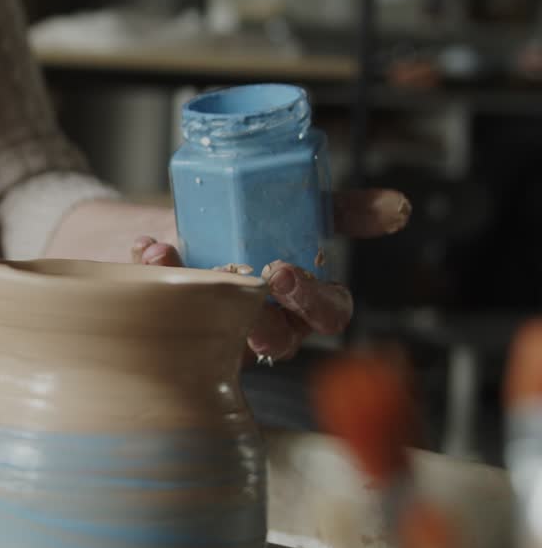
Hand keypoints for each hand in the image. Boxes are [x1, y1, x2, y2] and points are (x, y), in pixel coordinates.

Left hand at [132, 188, 410, 361]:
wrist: (178, 227)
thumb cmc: (243, 229)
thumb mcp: (294, 212)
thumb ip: (342, 210)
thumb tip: (398, 208)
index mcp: (302, 301)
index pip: (328, 314)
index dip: (313, 300)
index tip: (285, 272)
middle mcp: (265, 323)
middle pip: (278, 338)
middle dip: (262, 316)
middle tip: (242, 284)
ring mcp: (221, 330)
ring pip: (221, 336)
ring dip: (203, 298)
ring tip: (184, 262)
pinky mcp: (179, 326)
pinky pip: (170, 314)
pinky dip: (159, 274)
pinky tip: (150, 248)